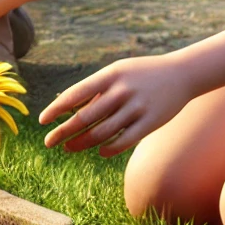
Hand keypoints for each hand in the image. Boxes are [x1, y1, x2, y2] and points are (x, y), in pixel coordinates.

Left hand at [38, 55, 191, 156]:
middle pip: (86, 117)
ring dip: (82, 143)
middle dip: (64, 131)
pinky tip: (99, 151)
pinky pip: (124, 141)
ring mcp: (137, 107)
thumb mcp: (118, 72)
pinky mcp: (150, 123)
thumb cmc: (141, 73)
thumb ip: (96, 90)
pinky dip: (108, 148)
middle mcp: (122, 90)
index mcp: (110, 74)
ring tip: (69, 148)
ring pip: (102, 132)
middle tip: (49, 142)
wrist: (181, 74)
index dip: (57, 108)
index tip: (43, 120)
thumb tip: (69, 109)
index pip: (76, 93)